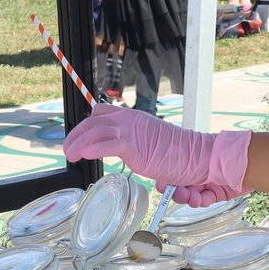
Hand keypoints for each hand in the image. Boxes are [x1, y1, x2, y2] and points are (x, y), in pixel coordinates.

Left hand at [63, 105, 250, 205]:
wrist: (200, 157)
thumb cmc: (180, 157)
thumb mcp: (154, 146)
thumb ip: (140, 147)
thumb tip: (131, 157)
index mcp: (134, 118)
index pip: (103, 112)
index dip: (88, 124)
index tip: (79, 137)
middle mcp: (131, 120)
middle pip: (93, 121)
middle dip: (77, 134)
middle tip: (68, 149)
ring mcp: (133, 130)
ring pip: (95, 130)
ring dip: (78, 142)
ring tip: (70, 155)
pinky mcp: (135, 146)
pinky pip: (107, 144)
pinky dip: (92, 148)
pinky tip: (84, 155)